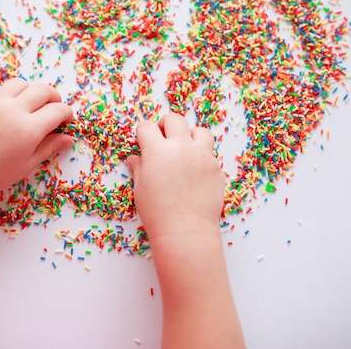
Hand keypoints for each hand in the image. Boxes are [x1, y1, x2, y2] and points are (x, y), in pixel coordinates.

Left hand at [0, 78, 73, 199]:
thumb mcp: (27, 164)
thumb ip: (49, 147)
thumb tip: (68, 138)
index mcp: (28, 129)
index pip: (57, 110)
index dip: (66, 114)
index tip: (66, 119)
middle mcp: (13, 111)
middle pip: (43, 90)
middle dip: (54, 97)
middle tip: (54, 108)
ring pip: (21, 84)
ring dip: (31, 92)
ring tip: (31, 106)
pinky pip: (0, 92)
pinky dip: (9, 98)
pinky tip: (7, 114)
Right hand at [126, 113, 224, 240]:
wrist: (185, 231)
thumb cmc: (157, 213)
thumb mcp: (140, 188)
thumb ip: (139, 167)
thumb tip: (135, 158)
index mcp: (157, 151)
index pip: (147, 127)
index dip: (143, 133)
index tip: (143, 141)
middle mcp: (181, 148)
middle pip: (174, 120)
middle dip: (165, 126)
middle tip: (162, 140)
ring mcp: (202, 156)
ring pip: (199, 131)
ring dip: (189, 136)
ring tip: (183, 151)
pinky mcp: (216, 168)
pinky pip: (209, 154)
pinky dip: (201, 158)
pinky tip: (194, 173)